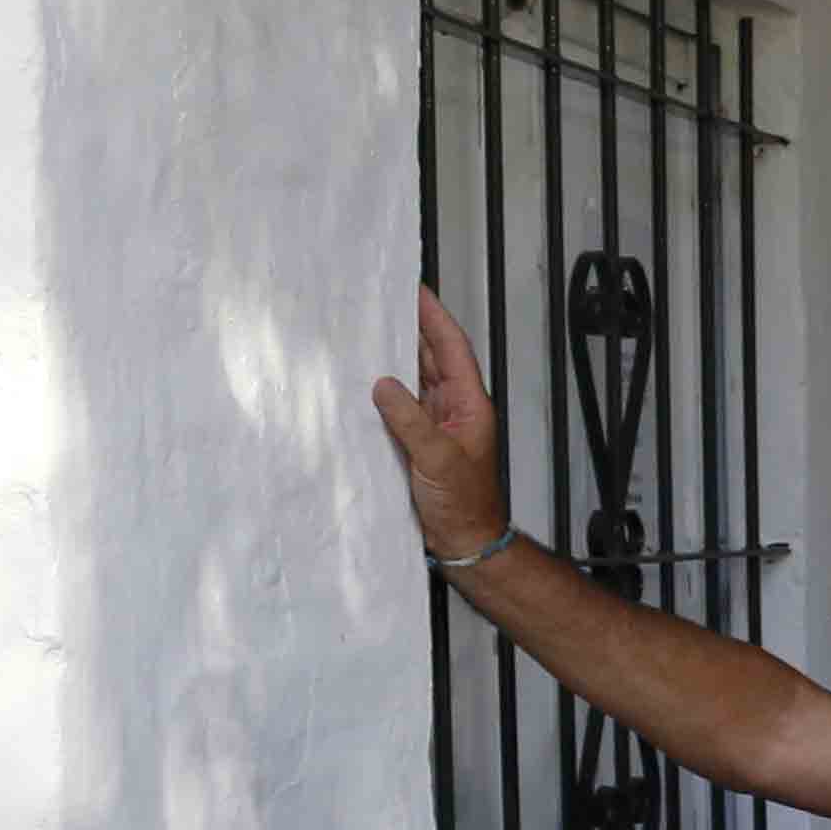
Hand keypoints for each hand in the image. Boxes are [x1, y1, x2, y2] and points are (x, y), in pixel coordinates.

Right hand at [370, 287, 513, 563]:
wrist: (463, 541)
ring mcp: (435, 422)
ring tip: (365, 327)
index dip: (434, 316)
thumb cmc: (462, 502)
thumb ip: (410, 420)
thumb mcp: (436, 458)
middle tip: (379, 299)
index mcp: (469, 403)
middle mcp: (453, 406)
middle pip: (431, 356)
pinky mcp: (417, 439)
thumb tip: (382, 383)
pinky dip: (383, 388)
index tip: (415, 288)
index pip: (452, 347)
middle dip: (409, 327)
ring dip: (393, 355)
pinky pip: (400, 404)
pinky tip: (362, 377)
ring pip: (414, 378)